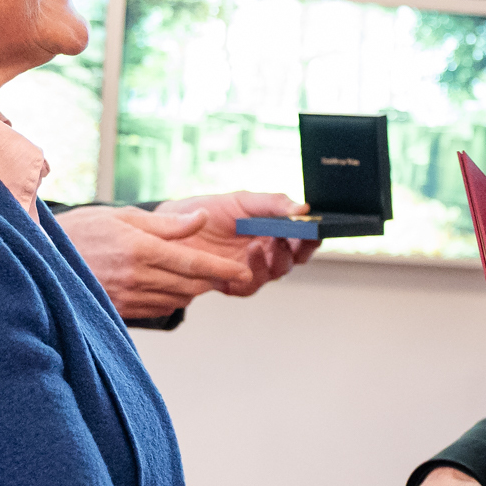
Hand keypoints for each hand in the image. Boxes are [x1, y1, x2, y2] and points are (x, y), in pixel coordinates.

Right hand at [61, 204, 255, 317]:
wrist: (42, 256)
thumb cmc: (83, 230)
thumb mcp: (124, 216)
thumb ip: (167, 223)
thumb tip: (202, 218)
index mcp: (141, 249)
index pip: (193, 263)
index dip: (222, 268)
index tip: (243, 271)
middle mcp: (137, 276)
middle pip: (190, 284)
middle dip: (212, 279)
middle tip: (227, 270)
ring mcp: (128, 297)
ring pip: (177, 299)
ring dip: (193, 289)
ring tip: (197, 275)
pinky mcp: (120, 311)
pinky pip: (158, 309)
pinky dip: (171, 299)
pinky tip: (168, 286)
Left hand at [156, 191, 318, 293]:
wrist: (169, 228)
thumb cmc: (205, 212)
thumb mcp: (241, 200)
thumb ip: (272, 203)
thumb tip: (302, 208)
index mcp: (272, 232)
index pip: (302, 237)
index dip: (312, 234)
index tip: (315, 227)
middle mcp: (266, 253)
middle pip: (296, 258)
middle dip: (300, 249)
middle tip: (296, 237)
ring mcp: (250, 270)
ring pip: (277, 273)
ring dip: (276, 259)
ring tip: (266, 242)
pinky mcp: (232, 283)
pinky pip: (250, 285)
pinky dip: (254, 270)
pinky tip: (251, 254)